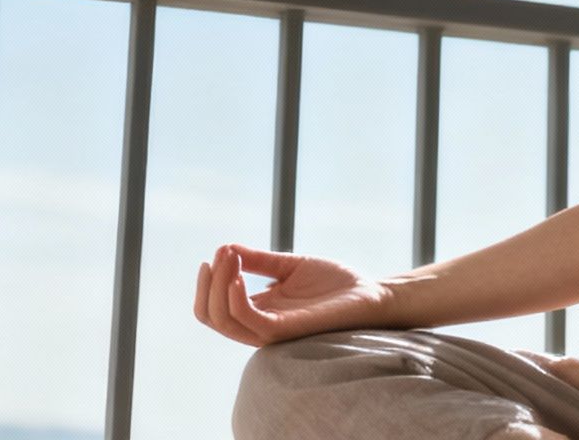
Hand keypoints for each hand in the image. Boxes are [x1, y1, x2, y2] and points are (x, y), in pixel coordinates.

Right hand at [194, 243, 394, 345]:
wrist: (371, 293)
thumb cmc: (335, 283)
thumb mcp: (290, 265)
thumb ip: (260, 260)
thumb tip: (226, 247)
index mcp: (259, 312)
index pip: (213, 309)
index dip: (207, 282)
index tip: (218, 252)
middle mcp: (260, 325)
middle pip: (211, 316)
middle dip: (208, 283)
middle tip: (222, 253)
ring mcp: (272, 330)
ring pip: (224, 320)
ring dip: (219, 286)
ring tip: (230, 257)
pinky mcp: (288, 330)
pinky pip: (251, 322)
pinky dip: (237, 299)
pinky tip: (240, 277)